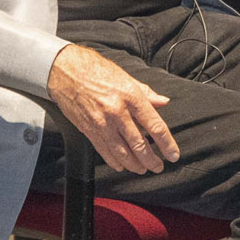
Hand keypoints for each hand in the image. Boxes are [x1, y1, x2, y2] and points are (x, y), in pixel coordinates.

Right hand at [47, 45, 179, 175]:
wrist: (66, 71)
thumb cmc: (97, 71)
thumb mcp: (127, 78)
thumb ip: (147, 93)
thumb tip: (163, 102)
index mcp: (132, 98)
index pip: (155, 126)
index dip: (167, 144)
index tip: (173, 155)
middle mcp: (118, 112)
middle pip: (140, 145)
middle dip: (152, 160)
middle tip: (158, 167)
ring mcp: (102, 123)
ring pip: (122, 152)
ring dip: (135, 164)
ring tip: (143, 169)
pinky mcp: (89, 130)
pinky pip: (104, 151)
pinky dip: (114, 161)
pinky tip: (122, 165)